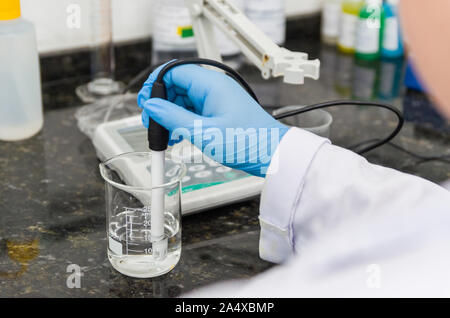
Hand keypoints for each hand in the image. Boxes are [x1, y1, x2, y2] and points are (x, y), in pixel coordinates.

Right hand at [137, 63, 288, 176]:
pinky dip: (182, 120)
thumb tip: (151, 106)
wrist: (272, 155)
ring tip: (164, 133)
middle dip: (161, 102)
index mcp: (211, 84)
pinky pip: (194, 110)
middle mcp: (213, 87)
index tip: (145, 102)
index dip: (155, 84)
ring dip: (170, 114)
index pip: (174, 71)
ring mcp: (216, 99)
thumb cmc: (247, 143)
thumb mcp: (204, 132)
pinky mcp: (219, 111)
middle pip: (176, 85)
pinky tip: (176, 135)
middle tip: (152, 122)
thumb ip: (173, 118)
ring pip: (183, 99)